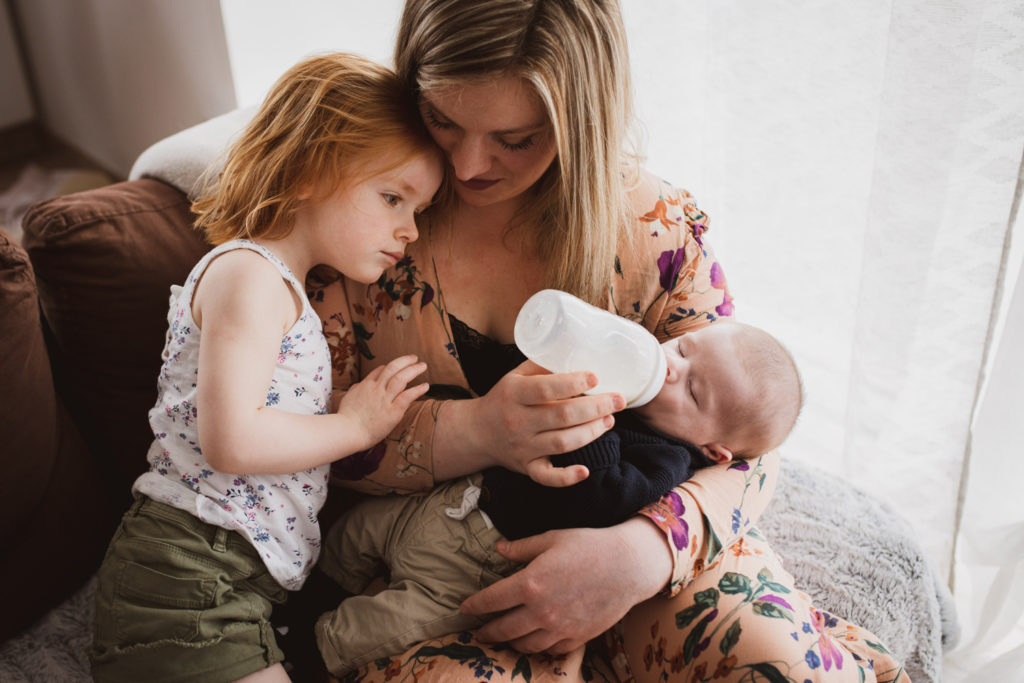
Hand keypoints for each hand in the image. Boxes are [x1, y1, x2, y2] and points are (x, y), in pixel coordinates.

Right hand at [336, 355, 428, 449]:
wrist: (347, 431)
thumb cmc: (345, 419)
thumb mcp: (346, 399)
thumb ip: (355, 390)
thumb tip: (359, 385)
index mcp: (365, 386)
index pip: (379, 371)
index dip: (389, 367)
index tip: (398, 366)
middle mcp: (376, 389)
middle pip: (392, 368)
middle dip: (405, 361)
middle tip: (414, 358)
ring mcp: (384, 399)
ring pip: (401, 378)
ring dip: (414, 370)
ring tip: (423, 366)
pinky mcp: (393, 411)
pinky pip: (407, 396)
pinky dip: (417, 390)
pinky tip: (425, 386)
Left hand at [460, 518, 671, 652]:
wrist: (629, 565)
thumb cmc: (590, 545)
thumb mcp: (552, 538)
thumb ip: (522, 548)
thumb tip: (499, 549)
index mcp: (530, 583)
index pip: (491, 600)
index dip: (474, 606)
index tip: (464, 608)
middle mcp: (541, 611)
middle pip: (503, 629)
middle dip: (486, 632)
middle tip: (478, 632)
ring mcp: (559, 628)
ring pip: (524, 645)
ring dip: (509, 643)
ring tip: (504, 638)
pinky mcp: (577, 638)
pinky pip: (549, 650)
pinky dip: (537, 648)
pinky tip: (533, 641)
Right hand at [468, 360, 624, 486]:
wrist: (477, 432)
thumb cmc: (504, 398)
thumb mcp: (516, 376)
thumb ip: (544, 366)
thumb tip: (580, 353)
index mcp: (514, 394)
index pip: (545, 389)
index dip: (572, 383)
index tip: (595, 377)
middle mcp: (517, 421)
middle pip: (562, 416)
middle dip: (595, 408)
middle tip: (618, 400)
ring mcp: (522, 447)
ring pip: (562, 443)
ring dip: (591, 432)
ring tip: (610, 420)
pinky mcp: (526, 467)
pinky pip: (546, 477)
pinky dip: (566, 477)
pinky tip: (585, 471)